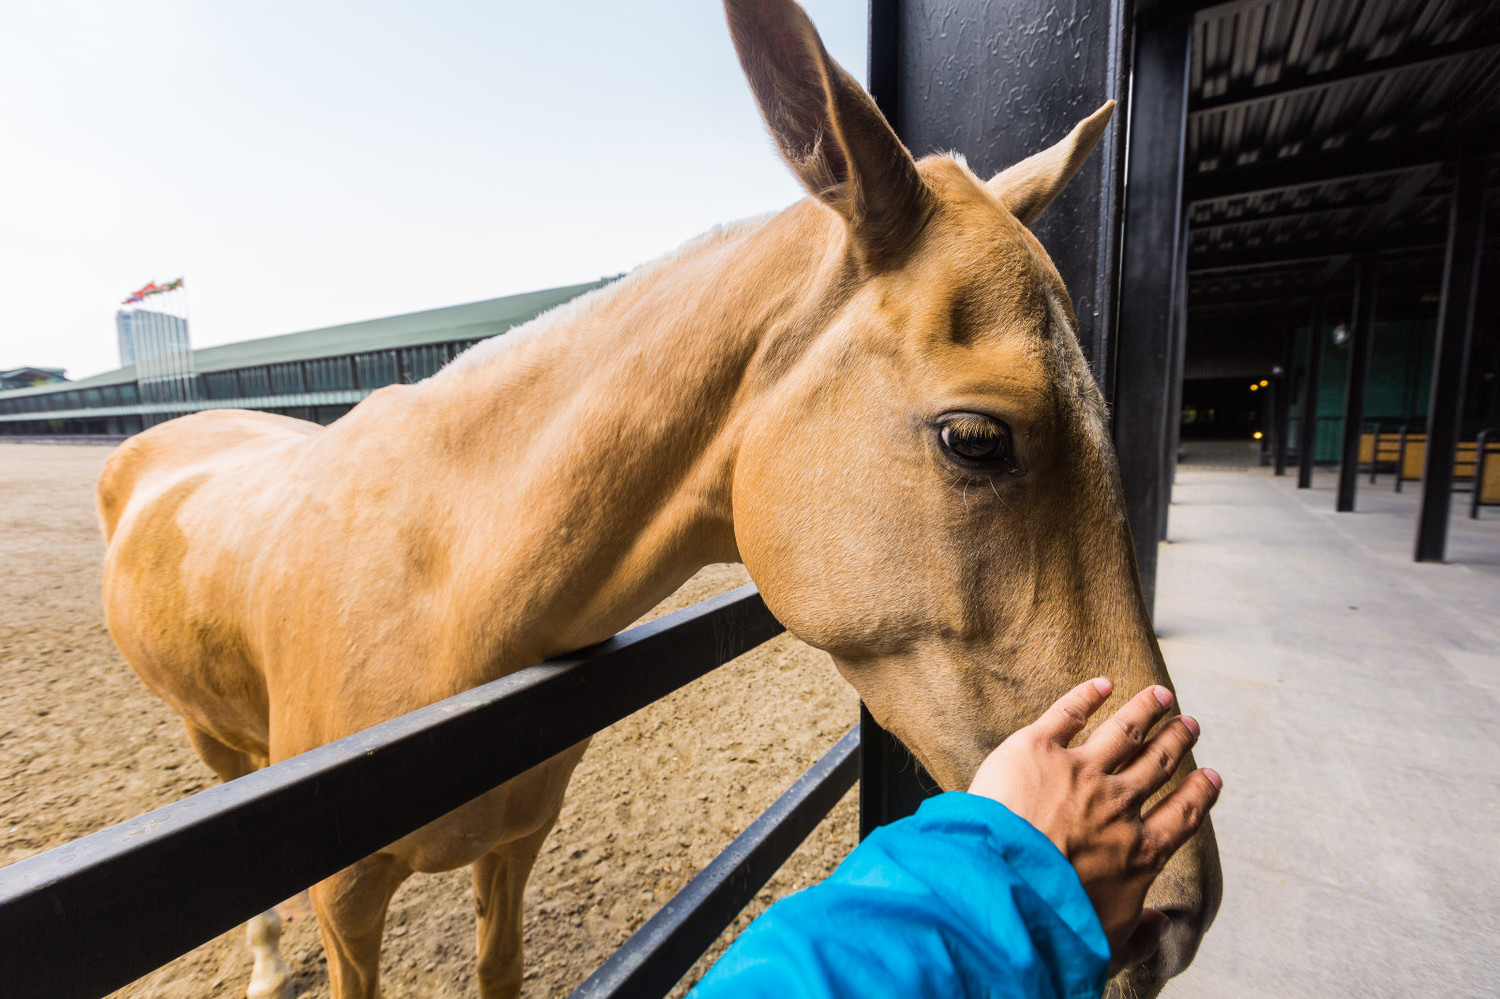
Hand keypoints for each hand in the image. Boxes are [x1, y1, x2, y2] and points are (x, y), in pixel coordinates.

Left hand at [967, 678, 1220, 974]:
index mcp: (1140, 853)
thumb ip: (1138, 938)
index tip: (1212, 775)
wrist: (1004, 891)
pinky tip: (1103, 684)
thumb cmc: (1054, 928)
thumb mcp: (1107, 950)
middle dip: (1176, 741)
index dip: (1200, 793)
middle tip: (1190, 722)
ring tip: (1161, 694)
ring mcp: (1080, 774)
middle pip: (1157, 766)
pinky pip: (1068, 714)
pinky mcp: (1036, 750)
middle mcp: (1118, 807)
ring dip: (1146, 710)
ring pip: (1124, 732)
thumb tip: (1161, 927)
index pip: (1182, 816)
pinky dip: (1087, 696)